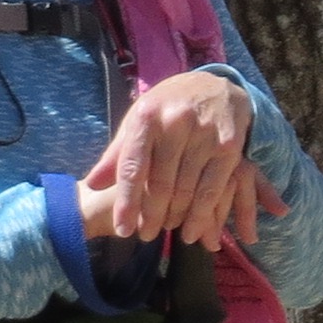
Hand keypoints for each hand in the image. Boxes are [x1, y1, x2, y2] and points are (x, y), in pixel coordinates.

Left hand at [79, 69, 258, 249]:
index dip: (126, 201)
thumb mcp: (140, 122)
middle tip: (146, 236)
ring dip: (177, 218)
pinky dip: (203, 213)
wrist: (215, 86)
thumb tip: (93, 184)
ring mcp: (204, 132)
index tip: (122, 229)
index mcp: (146, 116)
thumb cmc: (168, 109)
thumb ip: (118, 154)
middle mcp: (175, 121)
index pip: (132, 166)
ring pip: (187, 188)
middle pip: (161, 182)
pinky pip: (213, 187)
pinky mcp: (229, 144)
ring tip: (170, 233)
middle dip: (152, 216)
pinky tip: (195, 229)